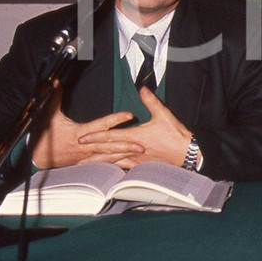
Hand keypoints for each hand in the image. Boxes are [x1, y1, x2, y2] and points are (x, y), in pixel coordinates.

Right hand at [31, 88, 144, 168]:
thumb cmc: (44, 136)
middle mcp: (86, 146)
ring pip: (109, 157)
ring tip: (140, 153)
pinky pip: (105, 163)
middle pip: (109, 145)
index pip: (101, 126)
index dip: (115, 120)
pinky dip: (117, 163)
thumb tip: (56, 82)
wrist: (38, 157)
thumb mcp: (49, 116)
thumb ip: (55, 98)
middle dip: (126, 145)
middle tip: (142, 144)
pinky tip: (129, 163)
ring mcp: (87, 156)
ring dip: (125, 155)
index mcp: (80, 133)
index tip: (129, 115)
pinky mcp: (87, 162)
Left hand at [78, 87, 194, 169]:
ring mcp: (137, 159)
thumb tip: (142, 89)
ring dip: (98, 164)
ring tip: (85, 166)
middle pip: (107, 152)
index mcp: (135, 136)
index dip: (94, 136)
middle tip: (75, 156)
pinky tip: (106, 171)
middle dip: (90, 153)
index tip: (81, 138)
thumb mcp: (163, 114)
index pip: (110, 136)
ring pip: (113, 162)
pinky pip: (124, 167)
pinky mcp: (142, 165)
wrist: (186, 153)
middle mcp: (133, 149)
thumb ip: (150, 101)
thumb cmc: (175, 135)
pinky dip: (113, 169)